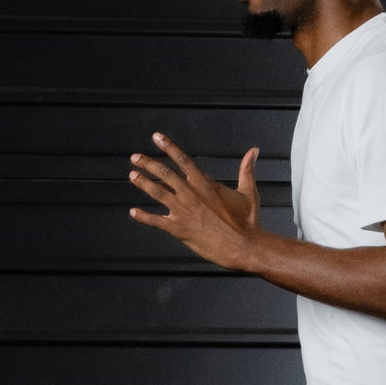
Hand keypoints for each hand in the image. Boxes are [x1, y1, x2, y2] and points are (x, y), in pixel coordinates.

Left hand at [128, 132, 261, 269]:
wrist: (244, 247)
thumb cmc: (248, 222)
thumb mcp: (248, 192)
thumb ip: (246, 170)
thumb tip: (253, 152)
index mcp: (206, 184)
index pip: (183, 160)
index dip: (168, 147)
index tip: (157, 138)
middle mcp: (191, 194)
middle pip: (165, 174)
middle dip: (148, 164)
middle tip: (135, 157)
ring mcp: (184, 211)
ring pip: (158, 193)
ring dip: (143, 183)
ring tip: (132, 175)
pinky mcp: (180, 229)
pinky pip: (156, 222)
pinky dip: (144, 217)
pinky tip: (134, 213)